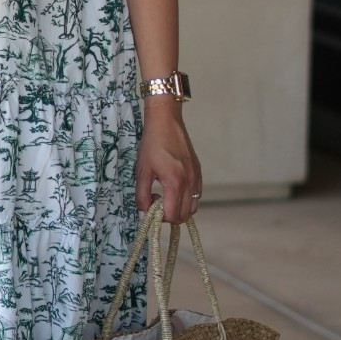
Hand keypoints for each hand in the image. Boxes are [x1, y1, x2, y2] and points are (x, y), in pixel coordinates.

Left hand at [135, 101, 201, 225]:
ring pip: (193, 207)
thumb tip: (145, 211)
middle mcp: (190, 182)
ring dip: (180, 208)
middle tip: (157, 201)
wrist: (166, 122)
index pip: (173, 215)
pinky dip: (187, 199)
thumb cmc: (152, 144)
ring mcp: (197, 177)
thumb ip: (142, 195)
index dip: (160, 217)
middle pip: (185, 215)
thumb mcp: (142, 171)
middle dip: (170, 215)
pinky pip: (197, 195)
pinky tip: (175, 188)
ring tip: (166, 196)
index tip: (151, 204)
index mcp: (175, 183)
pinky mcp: (198, 172)